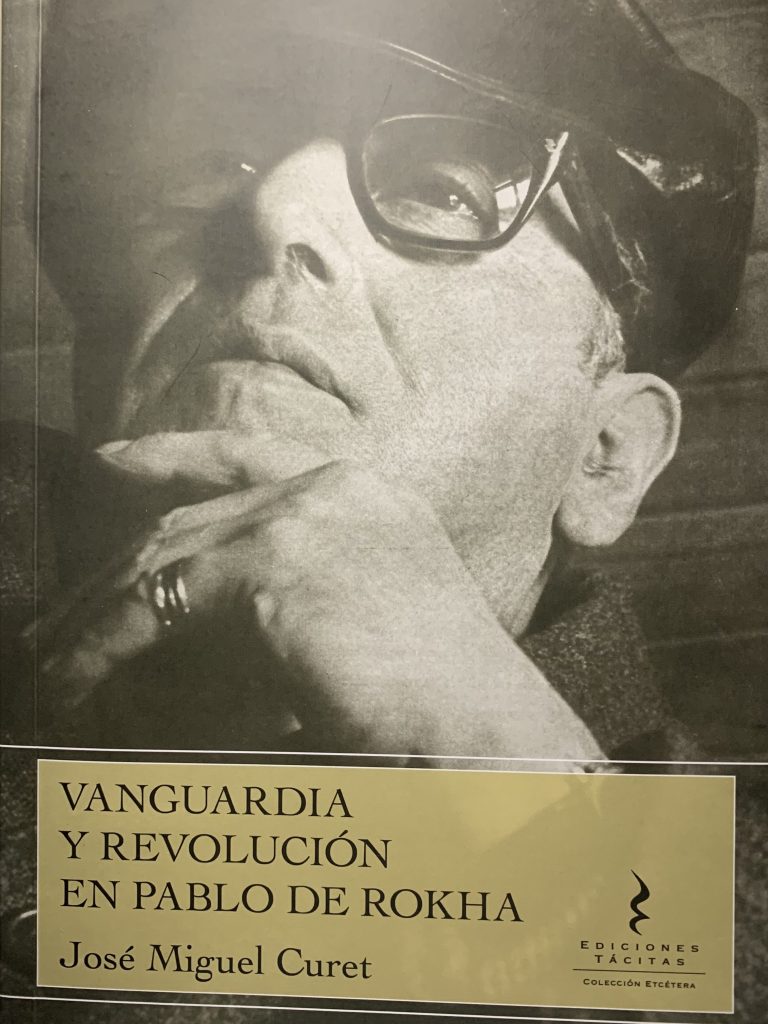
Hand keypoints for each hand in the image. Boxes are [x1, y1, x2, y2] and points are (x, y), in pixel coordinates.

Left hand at [31, 431, 602, 760]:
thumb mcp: (369, 618)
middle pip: (193, 515)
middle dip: (117, 565)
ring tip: (54, 653)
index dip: (173, 454)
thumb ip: (301, 593)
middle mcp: (336, 487)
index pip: (249, 453)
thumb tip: (212, 614)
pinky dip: (104, 642)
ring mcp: (307, 515)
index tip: (115, 460)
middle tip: (62, 610)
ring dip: (98, 611)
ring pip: (166, 554)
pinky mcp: (276, 562)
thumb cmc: (441, 697)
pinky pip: (160, 601)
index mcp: (367, 492)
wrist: (486, 727)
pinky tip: (77, 674)